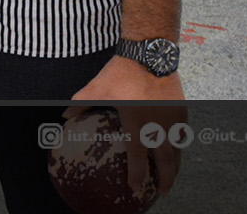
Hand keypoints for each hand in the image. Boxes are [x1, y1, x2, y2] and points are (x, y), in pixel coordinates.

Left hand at [65, 55, 185, 196]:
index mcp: (136, 123)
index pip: (137, 157)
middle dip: (165, 180)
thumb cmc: (120, 72)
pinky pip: (183, 134)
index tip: (135, 187)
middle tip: (162, 193)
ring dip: (176, 167)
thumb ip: (81, 105)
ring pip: (178, 150)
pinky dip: (180, 147)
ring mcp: (172, 119)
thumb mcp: (96, 88)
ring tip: (171, 178)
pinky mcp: (181, 110)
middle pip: (165, 161)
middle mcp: (157, 125)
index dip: (137, 174)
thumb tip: (64, 116)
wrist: (149, 53)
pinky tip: (177, 151)